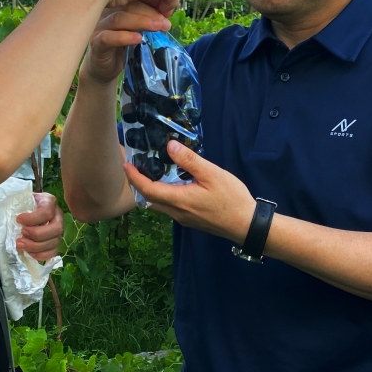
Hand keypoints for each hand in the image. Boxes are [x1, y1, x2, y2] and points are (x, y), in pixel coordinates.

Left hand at [16, 192, 64, 260]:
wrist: (29, 207)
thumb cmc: (24, 203)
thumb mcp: (22, 199)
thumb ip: (19, 206)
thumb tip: (11, 219)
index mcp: (49, 202)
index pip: (47, 212)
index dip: (32, 218)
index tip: (18, 220)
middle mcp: (58, 216)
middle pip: (56, 228)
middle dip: (36, 234)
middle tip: (21, 234)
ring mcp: (58, 231)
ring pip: (55, 242)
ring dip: (35, 246)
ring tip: (21, 245)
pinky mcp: (55, 243)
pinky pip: (53, 252)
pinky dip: (40, 255)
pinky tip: (29, 252)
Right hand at [80, 1, 172, 85]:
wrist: (104, 69)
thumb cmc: (121, 49)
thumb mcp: (136, 33)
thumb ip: (146, 24)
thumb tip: (166, 18)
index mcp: (117, 8)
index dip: (152, 2)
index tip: (168, 10)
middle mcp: (107, 14)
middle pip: (128, 6)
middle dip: (150, 12)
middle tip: (166, 22)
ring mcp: (99, 28)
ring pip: (119, 19)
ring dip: (141, 22)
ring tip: (158, 26)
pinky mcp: (96, 43)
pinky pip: (108, 38)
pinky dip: (124, 37)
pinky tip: (138, 39)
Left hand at [124, 140, 255, 242]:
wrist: (246, 226)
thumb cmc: (231, 199)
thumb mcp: (212, 174)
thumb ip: (189, 161)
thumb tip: (169, 146)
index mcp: (179, 200)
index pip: (147, 189)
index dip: (134, 177)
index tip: (125, 164)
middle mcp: (176, 212)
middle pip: (149, 199)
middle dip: (138, 184)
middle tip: (133, 166)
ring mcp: (183, 218)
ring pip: (158, 205)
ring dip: (149, 190)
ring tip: (148, 172)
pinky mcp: (190, 220)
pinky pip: (169, 207)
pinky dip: (162, 195)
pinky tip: (170, 184)